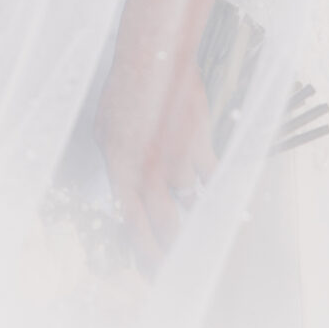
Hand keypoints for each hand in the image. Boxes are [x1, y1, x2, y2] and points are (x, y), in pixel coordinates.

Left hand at [96, 35, 218, 267]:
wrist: (155, 56)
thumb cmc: (126, 88)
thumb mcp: (104, 129)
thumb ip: (115, 164)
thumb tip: (124, 191)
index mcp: (120, 168)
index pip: (132, 223)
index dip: (143, 252)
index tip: (151, 271)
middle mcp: (149, 170)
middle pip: (165, 224)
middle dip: (173, 251)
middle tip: (178, 267)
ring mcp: (177, 159)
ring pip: (191, 201)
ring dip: (194, 211)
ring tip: (201, 227)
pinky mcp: (201, 145)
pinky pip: (213, 180)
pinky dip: (218, 193)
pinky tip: (224, 205)